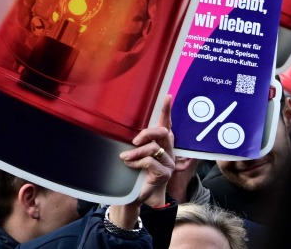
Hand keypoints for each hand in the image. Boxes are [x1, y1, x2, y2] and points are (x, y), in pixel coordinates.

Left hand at [107, 95, 175, 229]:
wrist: (133, 194)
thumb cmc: (133, 171)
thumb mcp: (132, 151)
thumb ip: (134, 140)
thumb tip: (121, 124)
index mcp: (161, 143)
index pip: (166, 124)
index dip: (166, 111)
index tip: (167, 96)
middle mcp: (168, 151)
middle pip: (163, 133)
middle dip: (146, 133)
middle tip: (133, 141)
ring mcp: (169, 163)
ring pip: (153, 148)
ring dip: (136, 152)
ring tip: (125, 158)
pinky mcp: (165, 174)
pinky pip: (150, 162)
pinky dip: (137, 163)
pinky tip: (131, 166)